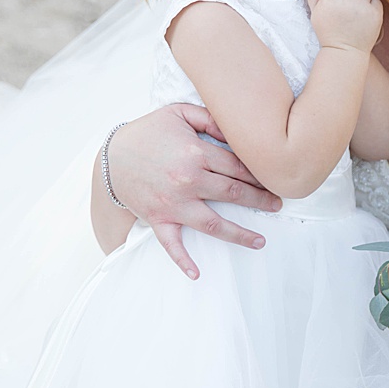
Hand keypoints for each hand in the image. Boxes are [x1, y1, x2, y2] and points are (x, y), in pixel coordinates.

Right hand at [108, 104, 280, 275]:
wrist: (111, 157)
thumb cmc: (146, 133)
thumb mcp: (178, 113)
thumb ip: (210, 119)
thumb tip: (236, 132)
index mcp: (195, 153)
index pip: (238, 167)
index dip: (260, 174)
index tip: (274, 180)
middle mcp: (188, 181)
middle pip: (234, 193)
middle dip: (260, 200)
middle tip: (277, 205)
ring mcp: (174, 204)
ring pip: (214, 224)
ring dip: (240, 234)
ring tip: (260, 241)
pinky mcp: (159, 219)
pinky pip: (172, 244)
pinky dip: (183, 261)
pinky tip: (196, 274)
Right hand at [303, 0, 382, 53]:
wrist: (344, 52)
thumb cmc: (328, 33)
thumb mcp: (315, 15)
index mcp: (329, 1)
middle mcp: (345, 1)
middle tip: (347, 1)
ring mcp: (362, 7)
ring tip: (356, 7)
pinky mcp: (375, 13)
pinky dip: (371, 4)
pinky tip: (364, 14)